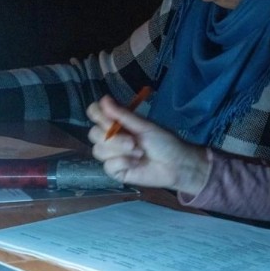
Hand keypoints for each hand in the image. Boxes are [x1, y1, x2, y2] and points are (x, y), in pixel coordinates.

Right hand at [87, 96, 210, 193]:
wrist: (176, 164)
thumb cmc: (164, 142)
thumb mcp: (145, 126)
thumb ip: (123, 115)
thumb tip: (103, 99)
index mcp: (118, 122)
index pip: (95, 113)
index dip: (97, 115)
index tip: (109, 119)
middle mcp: (112, 137)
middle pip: (93, 133)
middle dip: (112, 138)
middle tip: (133, 141)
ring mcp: (112, 154)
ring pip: (99, 150)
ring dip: (120, 151)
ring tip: (139, 153)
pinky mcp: (115, 170)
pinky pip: (108, 165)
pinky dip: (123, 163)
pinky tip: (136, 164)